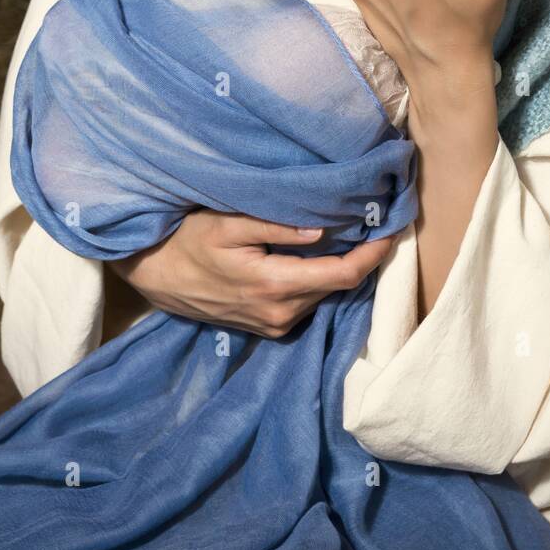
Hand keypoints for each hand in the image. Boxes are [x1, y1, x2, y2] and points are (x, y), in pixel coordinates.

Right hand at [110, 208, 394, 336]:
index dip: (373, 254)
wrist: (155, 274)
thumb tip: (322, 230)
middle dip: (360, 256)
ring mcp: (273, 325)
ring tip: (351, 233)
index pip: (342, 275)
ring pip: (322, 295)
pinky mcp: (267, 328)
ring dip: (338, 269)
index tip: (394, 228)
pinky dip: (317, 281)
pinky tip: (315, 257)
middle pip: (337, 286)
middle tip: (376, 221)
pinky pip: (305, 303)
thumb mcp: (228, 224)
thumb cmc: (189, 241)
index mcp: (274, 287)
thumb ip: (276, 227)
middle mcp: (279, 314)